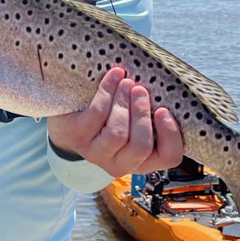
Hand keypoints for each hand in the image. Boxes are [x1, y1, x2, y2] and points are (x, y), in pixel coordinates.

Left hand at [47, 67, 183, 176]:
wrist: (68, 120)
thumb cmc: (109, 118)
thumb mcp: (133, 121)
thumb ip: (149, 114)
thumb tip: (165, 90)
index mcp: (142, 160)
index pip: (168, 158)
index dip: (171, 136)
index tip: (164, 110)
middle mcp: (120, 164)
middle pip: (140, 146)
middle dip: (142, 114)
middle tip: (140, 90)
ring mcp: (96, 153)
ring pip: (117, 134)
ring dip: (124, 103)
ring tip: (127, 83)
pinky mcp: (78, 137)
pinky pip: (97, 114)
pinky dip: (107, 92)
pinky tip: (113, 76)